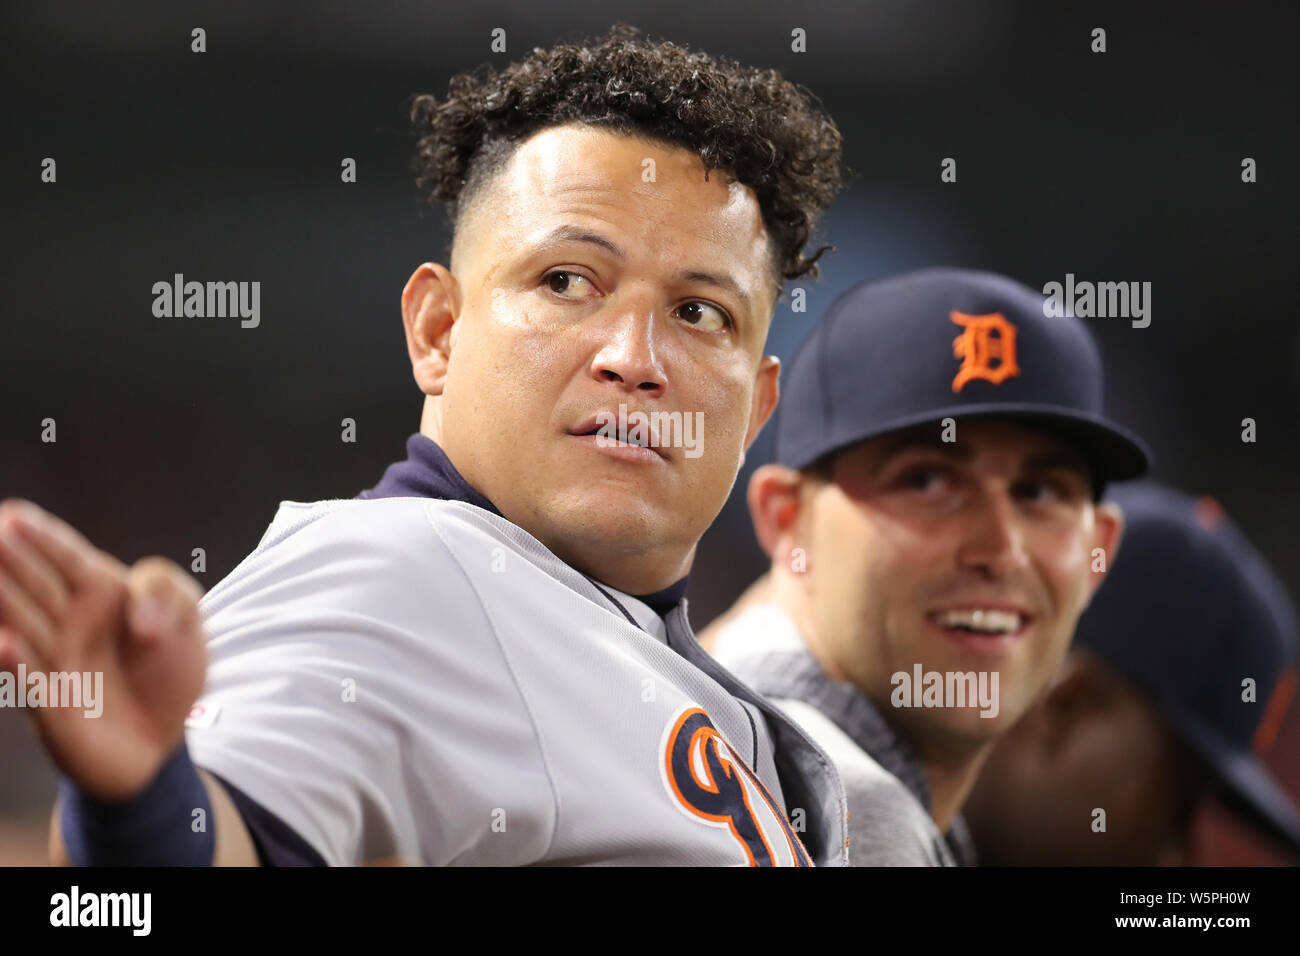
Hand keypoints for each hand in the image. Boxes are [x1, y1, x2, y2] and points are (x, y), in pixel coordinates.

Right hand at [0, 500, 207, 799]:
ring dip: (3, 601)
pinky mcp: (49, 703)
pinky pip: (28, 678)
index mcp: (98, 590)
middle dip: (9, 559)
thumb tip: (140, 614)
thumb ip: (166, 592)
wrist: (164, 737)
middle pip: (33, 583)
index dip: (42, 537)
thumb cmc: (169, 668)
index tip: (16, 515)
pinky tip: (4, 642)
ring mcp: (53, 659)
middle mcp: (66, 619)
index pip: (67, 556)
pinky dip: (14, 661)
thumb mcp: (188, 618)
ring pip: (20, 623)